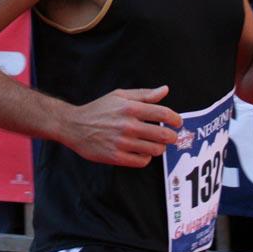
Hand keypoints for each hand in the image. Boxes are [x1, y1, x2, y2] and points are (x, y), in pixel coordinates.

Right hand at [61, 86, 182, 167]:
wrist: (74, 126)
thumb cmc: (99, 109)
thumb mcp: (119, 96)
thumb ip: (144, 94)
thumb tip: (165, 90)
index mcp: (130, 107)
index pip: (162, 113)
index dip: (175, 119)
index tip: (178, 122)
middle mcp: (127, 125)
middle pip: (163, 134)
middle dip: (171, 136)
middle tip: (170, 136)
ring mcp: (122, 142)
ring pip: (155, 149)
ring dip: (159, 147)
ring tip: (154, 144)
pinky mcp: (116, 157)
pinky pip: (142, 161)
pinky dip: (146, 157)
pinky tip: (141, 151)